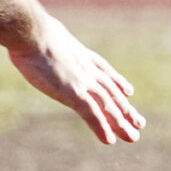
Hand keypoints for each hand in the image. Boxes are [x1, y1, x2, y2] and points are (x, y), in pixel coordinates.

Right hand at [9, 16, 145, 145]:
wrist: (31, 31)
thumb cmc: (30, 30)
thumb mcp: (45, 33)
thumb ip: (49, 40)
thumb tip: (40, 35)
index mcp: (81, 55)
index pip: (105, 72)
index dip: (118, 83)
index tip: (129, 92)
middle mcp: (87, 70)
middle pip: (111, 92)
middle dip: (125, 109)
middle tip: (139, 123)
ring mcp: (82, 81)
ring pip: (107, 106)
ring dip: (120, 123)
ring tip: (133, 137)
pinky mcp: (73, 92)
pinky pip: (91, 113)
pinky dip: (101, 127)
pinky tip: (109, 140)